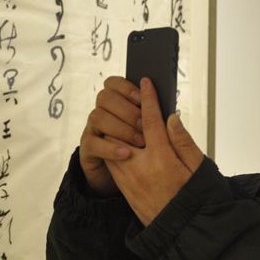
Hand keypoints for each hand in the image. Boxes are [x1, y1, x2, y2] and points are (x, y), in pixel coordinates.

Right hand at [78, 76, 145, 195]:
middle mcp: (103, 112)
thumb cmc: (144, 151)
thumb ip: (156, 119)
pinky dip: (110, 147)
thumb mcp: (153, 133)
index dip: (126, 87)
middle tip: (145, 124)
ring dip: (121, 128)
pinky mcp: (88, 148)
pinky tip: (126, 153)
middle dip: (127, 109)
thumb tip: (170, 112)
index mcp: (118, 103)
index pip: (113, 83)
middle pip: (105, 97)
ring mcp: (93, 129)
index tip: (143, 97)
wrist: (128, 176)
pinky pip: (93, 143)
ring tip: (141, 141)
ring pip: (97, 117)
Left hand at [106, 78, 204, 225]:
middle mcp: (140, 166)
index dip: (148, 98)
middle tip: (135, 102)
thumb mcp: (198, 168)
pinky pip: (112, 161)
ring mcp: (128, 178)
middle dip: (127, 113)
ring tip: (131, 124)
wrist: (181, 233)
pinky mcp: (124, 188)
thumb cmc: (195, 199)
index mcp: (162, 158)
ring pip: (113, 145)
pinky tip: (127, 144)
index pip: (150, 120)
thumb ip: (183, 141)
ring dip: (119, 131)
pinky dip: (116, 148)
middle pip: (123, 128)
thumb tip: (171, 118)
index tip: (145, 82)